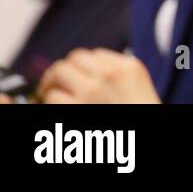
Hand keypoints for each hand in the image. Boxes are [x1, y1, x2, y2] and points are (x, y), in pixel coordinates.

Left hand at [38, 49, 160, 103]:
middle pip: (74, 58)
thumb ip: (117, 74)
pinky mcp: (76, 107)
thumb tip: (84, 72)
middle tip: (55, 82)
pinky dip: (50, 102)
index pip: (94, 54)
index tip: (77, 77)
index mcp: (128, 66)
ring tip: (50, 94)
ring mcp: (92, 90)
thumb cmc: (138, 113)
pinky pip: (53, 97)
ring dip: (52, 84)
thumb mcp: (137, 87)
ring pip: (59, 72)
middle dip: (63, 70)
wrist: (142, 137)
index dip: (82, 66)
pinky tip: (55, 107)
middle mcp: (110, 73)